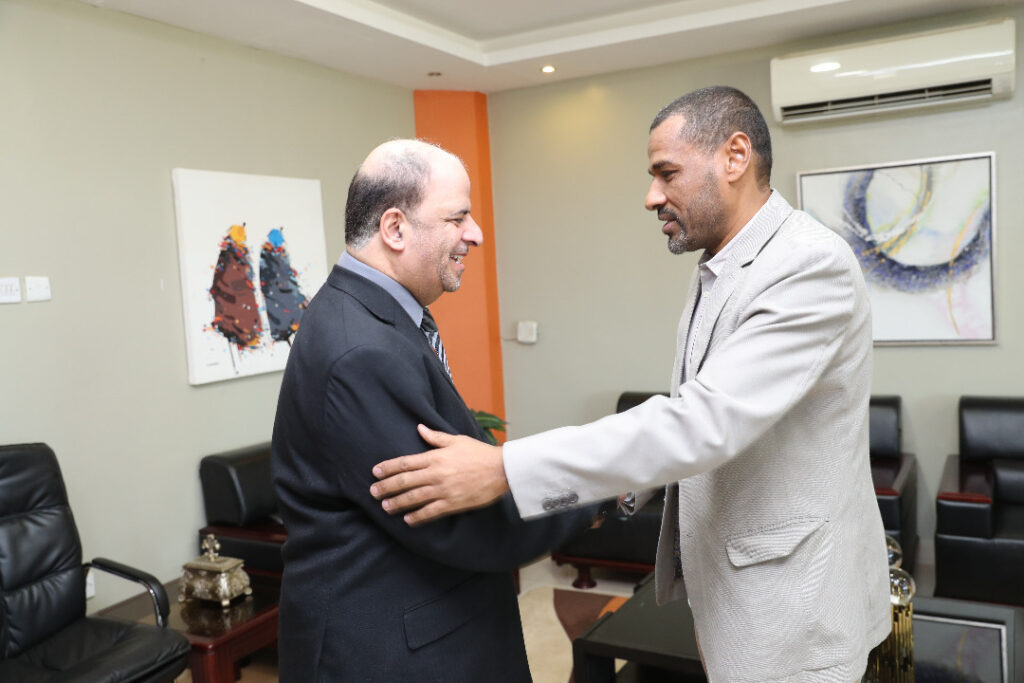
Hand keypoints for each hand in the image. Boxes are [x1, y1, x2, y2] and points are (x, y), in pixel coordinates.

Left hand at [370, 424, 509, 524]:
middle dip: (387, 487)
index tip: (375, 472)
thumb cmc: (480, 453)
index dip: (388, 467)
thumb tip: (420, 428)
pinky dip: (417, 516)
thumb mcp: (457, 440)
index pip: (406, 462)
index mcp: (436, 457)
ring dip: (397, 503)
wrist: (501, 470)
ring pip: (414, 497)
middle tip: (373, 492)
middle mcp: (436, 474)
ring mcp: (443, 490)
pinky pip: (430, 512)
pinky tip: (407, 520)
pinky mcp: (452, 503)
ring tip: (385, 506)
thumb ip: (436, 437)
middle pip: (405, 481)